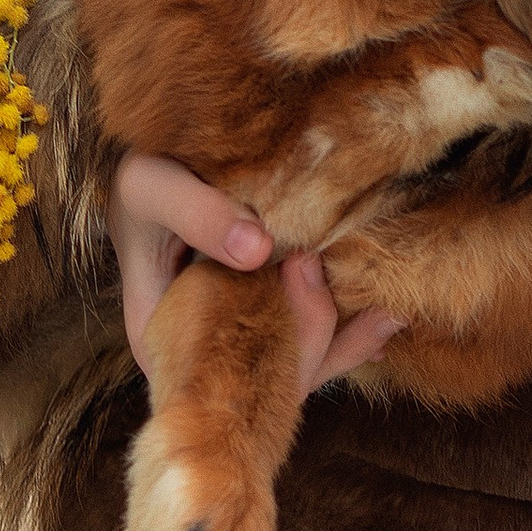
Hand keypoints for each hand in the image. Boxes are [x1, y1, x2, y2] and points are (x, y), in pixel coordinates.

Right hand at [107, 153, 399, 392]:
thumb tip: (259, 250)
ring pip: (293, 358)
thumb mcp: (152, 186)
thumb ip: (198, 214)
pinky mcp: (259, 312)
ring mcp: (233, 335)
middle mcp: (201, 350)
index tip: (308, 280)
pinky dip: (342, 327)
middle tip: (371, 304)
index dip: (272, 341)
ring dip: (344, 340)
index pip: (222, 370)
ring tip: (392, 317)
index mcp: (161, 338)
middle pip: (267, 372)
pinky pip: (302, 332)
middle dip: (321, 342)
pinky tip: (382, 317)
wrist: (145, 158)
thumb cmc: (139, 173)